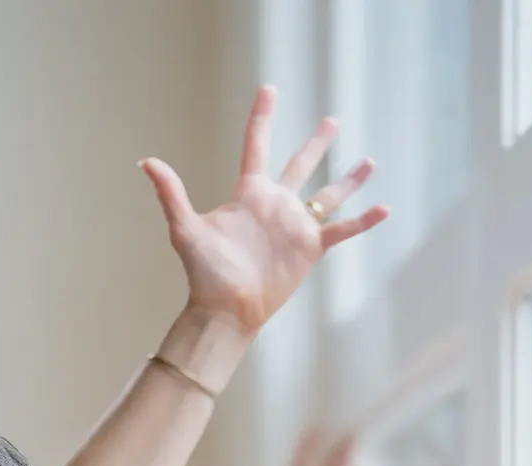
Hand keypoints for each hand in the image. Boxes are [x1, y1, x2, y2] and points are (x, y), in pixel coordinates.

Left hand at [141, 84, 387, 333]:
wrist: (225, 310)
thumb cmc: (203, 273)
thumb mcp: (185, 229)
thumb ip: (171, 194)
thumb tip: (147, 161)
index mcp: (249, 194)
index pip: (257, 145)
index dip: (262, 117)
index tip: (269, 90)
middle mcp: (276, 204)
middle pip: (300, 164)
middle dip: (317, 143)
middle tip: (332, 121)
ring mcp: (295, 226)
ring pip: (328, 194)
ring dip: (349, 179)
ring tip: (369, 161)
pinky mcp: (310, 248)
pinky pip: (342, 229)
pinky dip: (363, 220)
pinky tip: (384, 208)